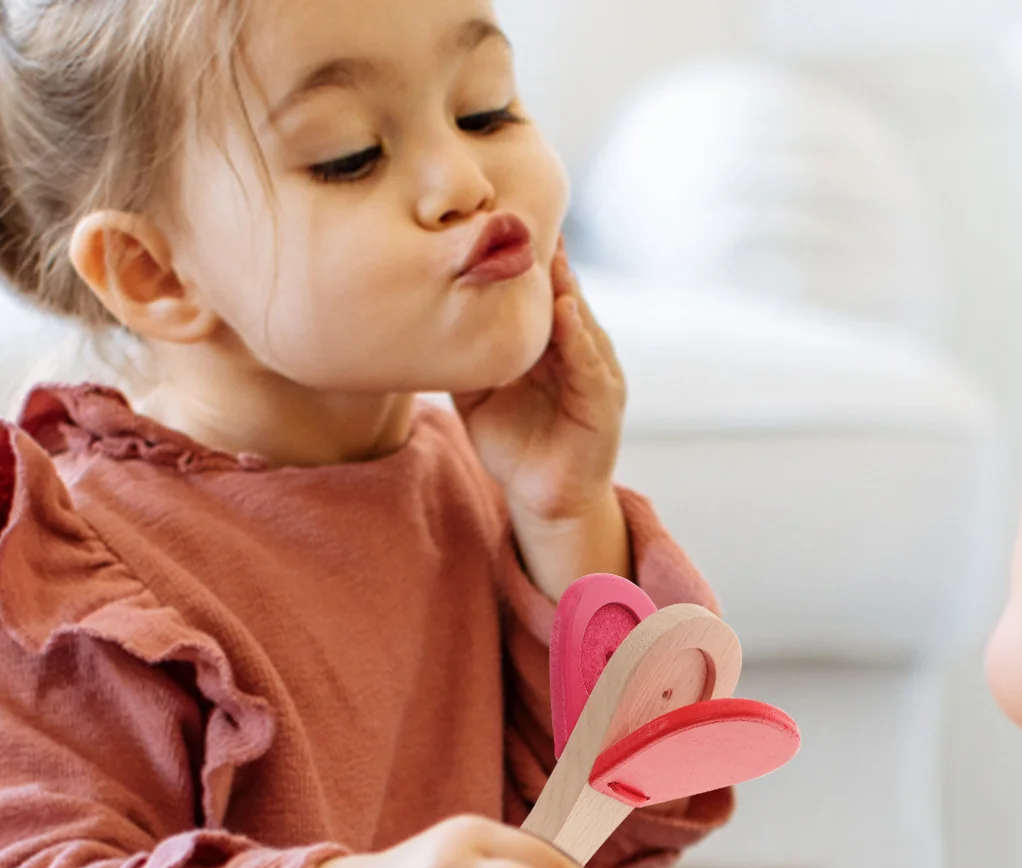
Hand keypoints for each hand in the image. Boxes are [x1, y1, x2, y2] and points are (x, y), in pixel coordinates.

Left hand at [453, 242, 627, 589]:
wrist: (543, 500)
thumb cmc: (514, 445)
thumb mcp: (477, 394)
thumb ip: (463, 357)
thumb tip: (420, 324)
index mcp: (548, 342)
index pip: (538, 289)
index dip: (524, 256)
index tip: (501, 214)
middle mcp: (575, 349)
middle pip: (562, 292)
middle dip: (548, 257)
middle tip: (525, 212)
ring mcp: (593, 373)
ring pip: (578, 320)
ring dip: (564, 287)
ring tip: (548, 252)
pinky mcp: (601, 404)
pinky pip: (589, 364)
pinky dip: (578, 337)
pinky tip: (564, 312)